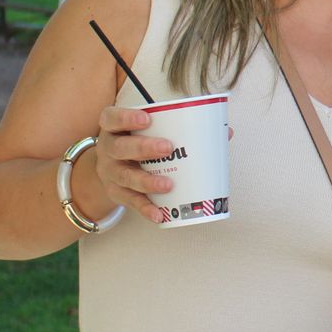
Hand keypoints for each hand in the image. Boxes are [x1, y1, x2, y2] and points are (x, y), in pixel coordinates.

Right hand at [92, 105, 173, 224]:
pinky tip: (159, 214)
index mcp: (113, 127)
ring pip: (125, 177)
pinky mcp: (116, 192)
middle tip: (168, 148)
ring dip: (146, 181)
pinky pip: (130, 201)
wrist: (112, 167)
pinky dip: (145, 208)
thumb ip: (179, 127)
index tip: (147, 119)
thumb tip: (224, 132)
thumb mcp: (147, 130)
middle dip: (143, 148)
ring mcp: (110, 172)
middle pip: (119, 147)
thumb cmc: (138, 141)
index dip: (126, 117)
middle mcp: (107, 149)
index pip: (112, 118)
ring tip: (168, 185)